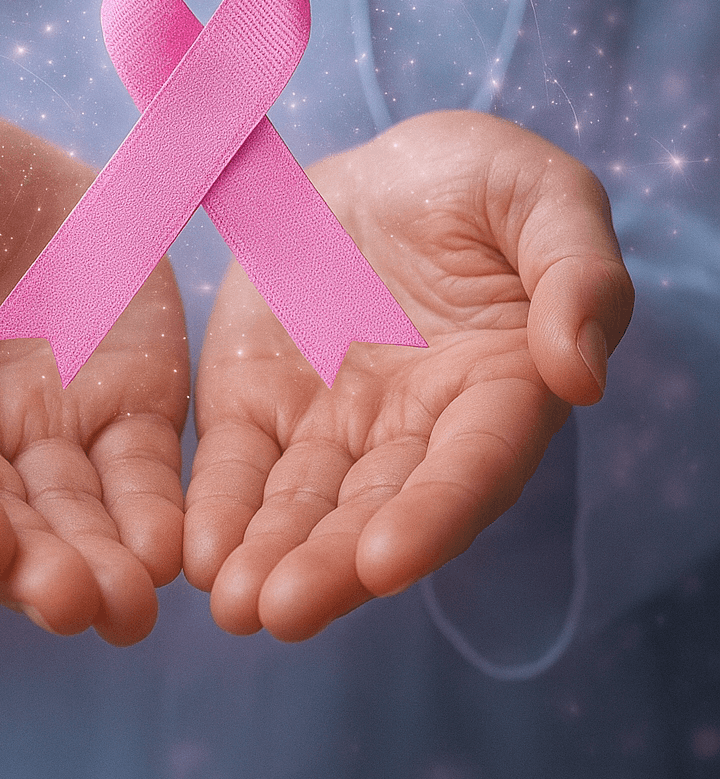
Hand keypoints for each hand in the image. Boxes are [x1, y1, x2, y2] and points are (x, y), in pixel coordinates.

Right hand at [0, 102, 188, 644]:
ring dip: (97, 566)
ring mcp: (45, 429)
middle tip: (73, 604)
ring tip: (130, 608)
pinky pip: (139, 473)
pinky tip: (171, 551)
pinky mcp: (122, 410)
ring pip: (69, 517)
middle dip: (29, 569)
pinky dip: (154, 516)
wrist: (24, 157)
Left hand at [184, 111, 633, 640]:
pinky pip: (238, 465)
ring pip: (305, 506)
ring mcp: (336, 426)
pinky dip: (220, 509)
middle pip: (380, 512)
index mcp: (500, 391)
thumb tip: (580, 373)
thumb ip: (577, 276)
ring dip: (271, 558)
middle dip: (333, 566)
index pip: (474, 468)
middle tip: (280, 611)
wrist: (375, 167)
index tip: (386, 562)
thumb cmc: (479, 181)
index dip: (435, 515)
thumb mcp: (544, 198)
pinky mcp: (263, 405)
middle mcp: (418, 431)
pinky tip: (198, 554)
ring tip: (234, 606)